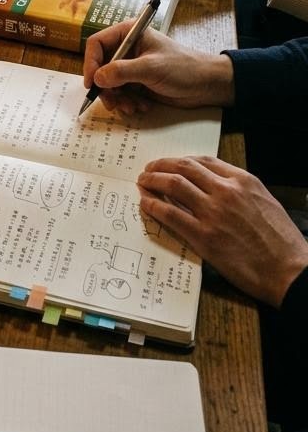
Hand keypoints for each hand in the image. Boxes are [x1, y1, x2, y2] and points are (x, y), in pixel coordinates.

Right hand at [83, 23, 234, 114]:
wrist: (206, 85)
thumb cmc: (182, 68)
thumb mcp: (151, 68)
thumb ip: (122, 72)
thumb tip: (97, 78)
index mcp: (128, 34)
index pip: (97, 44)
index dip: (90, 63)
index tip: (92, 84)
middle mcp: (126, 49)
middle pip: (100, 67)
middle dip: (106, 88)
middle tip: (113, 103)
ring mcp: (131, 67)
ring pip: (109, 84)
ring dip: (117, 99)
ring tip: (132, 107)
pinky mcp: (137, 83)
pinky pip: (120, 94)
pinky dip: (127, 102)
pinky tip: (142, 106)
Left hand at [138, 156, 307, 306]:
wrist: (289, 270)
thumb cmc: (281, 241)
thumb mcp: (264, 201)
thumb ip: (239, 190)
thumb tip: (215, 186)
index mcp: (242, 180)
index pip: (203, 161)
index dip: (181, 160)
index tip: (171, 163)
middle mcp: (225, 191)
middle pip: (183, 167)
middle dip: (161, 165)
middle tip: (149, 169)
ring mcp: (213, 213)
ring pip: (173, 185)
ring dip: (152, 181)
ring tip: (143, 182)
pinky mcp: (204, 237)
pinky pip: (170, 215)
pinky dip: (154, 206)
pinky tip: (146, 204)